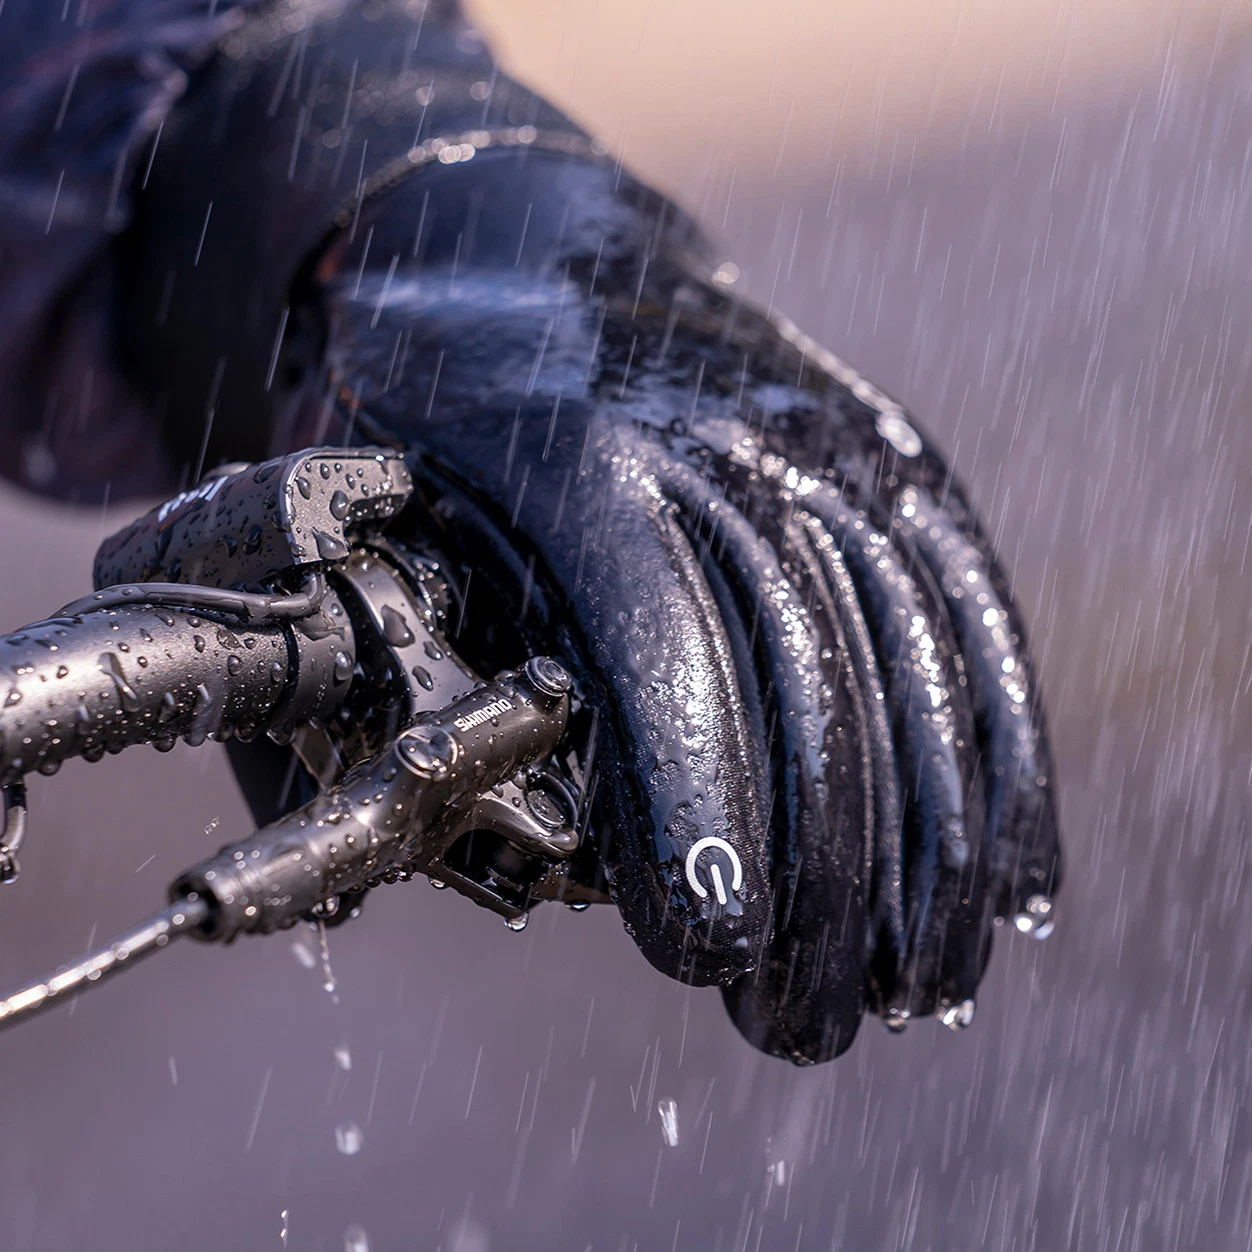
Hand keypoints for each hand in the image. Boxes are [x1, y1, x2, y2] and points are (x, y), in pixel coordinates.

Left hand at [320, 147, 1060, 1063]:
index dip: (692, 792)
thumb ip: (416, 656)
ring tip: (920, 990)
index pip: (658, 628)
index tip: (707, 949)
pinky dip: (1001, 748)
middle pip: (802, 664)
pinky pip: (965, 609)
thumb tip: (481, 852)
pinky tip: (1012, 875)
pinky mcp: (892, 453)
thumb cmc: (431, 416)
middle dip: (813, 870)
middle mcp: (717, 434)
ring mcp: (824, 435)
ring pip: (906, 651)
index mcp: (566, 447)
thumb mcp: (376, 500)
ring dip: (924, 843)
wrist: (537, 250)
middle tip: (801, 1025)